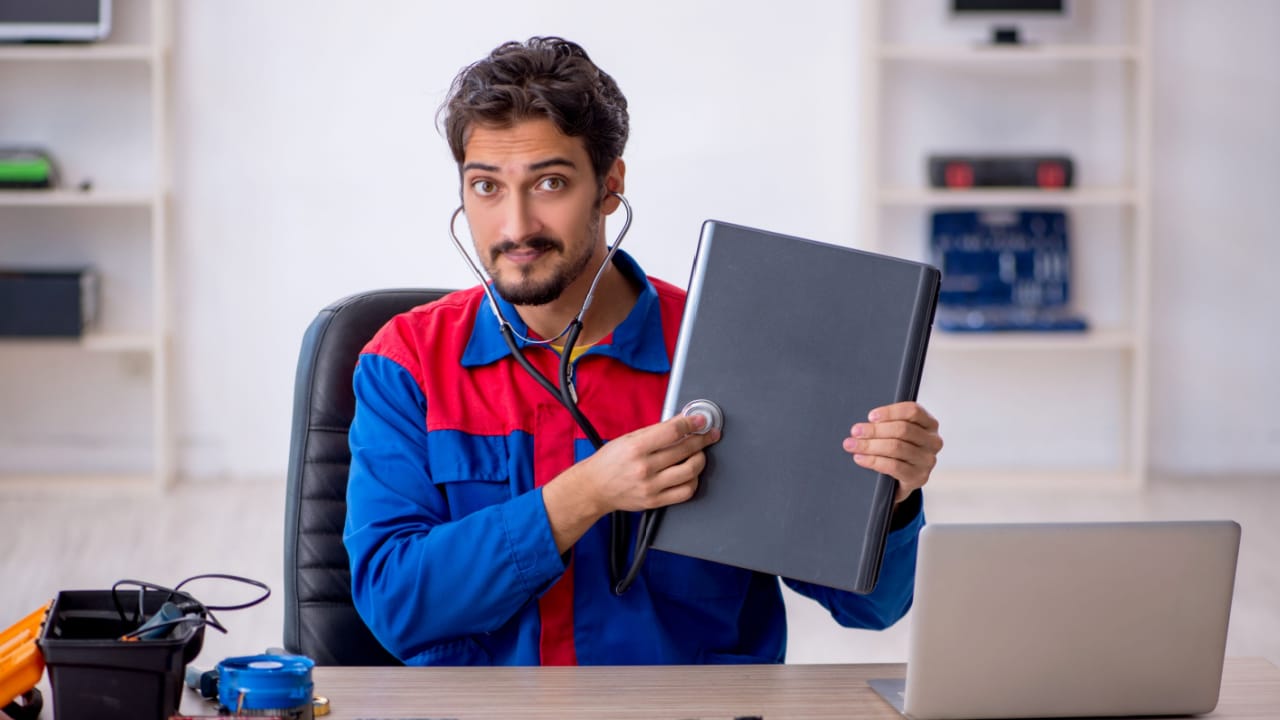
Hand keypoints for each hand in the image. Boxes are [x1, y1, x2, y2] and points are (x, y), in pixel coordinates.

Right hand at [543, 413, 719, 551]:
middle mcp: (644, 468)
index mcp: (636, 448)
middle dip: (702, 439)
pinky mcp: (655, 501)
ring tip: (699, 453)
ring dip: (700, 459)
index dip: (692, 424)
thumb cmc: (610, 461)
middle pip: (685, 450)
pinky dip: (693, 480)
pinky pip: (685, 492)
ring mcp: (651, 487)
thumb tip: (681, 422)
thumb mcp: (628, 438)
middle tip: (708, 434)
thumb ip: (656, 431)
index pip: (672, 432)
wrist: (595, 488)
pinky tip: (690, 473)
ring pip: (690, 472)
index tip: (701, 421)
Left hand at [842, 401, 941, 502]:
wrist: (900, 480)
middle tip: (855, 431)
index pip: (913, 411)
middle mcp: (933, 441)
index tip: (870, 416)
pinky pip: (894, 466)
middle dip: (875, 430)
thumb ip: (888, 423)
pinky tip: (860, 458)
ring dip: (870, 446)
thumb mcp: (897, 433)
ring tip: (852, 445)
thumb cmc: (897, 449)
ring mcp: (927, 461)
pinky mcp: (919, 477)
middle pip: (902, 430)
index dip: (890, 412)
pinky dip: (873, 461)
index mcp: (929, 424)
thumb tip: (862, 424)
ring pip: (896, 448)